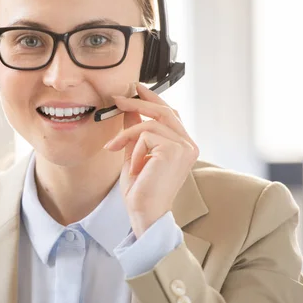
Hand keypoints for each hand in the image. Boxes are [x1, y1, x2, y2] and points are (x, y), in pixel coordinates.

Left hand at [103, 83, 198, 237]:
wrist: (145, 213)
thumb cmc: (141, 190)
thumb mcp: (135, 154)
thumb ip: (135, 132)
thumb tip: (129, 109)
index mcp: (183, 146)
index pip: (170, 113)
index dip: (153, 99)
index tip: (135, 88)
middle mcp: (189, 145)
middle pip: (164, 110)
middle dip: (138, 102)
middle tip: (117, 99)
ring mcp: (184, 147)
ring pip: (150, 122)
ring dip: (127, 134)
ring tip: (114, 148)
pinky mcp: (174, 150)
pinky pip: (145, 135)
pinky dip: (133, 149)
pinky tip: (134, 168)